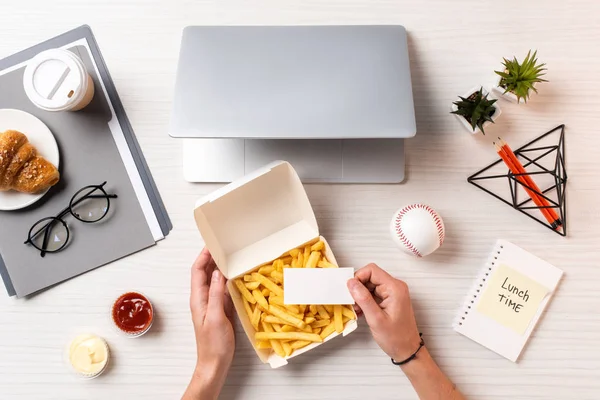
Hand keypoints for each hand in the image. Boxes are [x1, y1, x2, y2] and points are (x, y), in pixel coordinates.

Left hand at [183, 249, 234, 399]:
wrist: (215, 364)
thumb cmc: (213, 344)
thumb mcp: (215, 317)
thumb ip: (215, 294)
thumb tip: (217, 273)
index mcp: (198, 299)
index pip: (197, 271)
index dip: (203, 256)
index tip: (212, 244)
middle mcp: (203, 299)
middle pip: (204, 273)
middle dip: (212, 258)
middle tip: (223, 246)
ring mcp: (212, 304)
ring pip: (214, 280)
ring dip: (220, 268)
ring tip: (231, 256)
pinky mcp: (220, 310)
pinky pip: (223, 290)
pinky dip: (228, 281)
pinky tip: (236, 277)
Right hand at [347, 263, 420, 361]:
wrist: (407, 350)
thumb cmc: (395, 338)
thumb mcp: (376, 319)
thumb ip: (363, 298)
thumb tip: (351, 282)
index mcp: (394, 288)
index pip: (371, 270)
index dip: (358, 277)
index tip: (351, 291)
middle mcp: (395, 287)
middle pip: (370, 276)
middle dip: (358, 288)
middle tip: (353, 303)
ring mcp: (393, 293)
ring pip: (370, 285)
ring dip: (360, 295)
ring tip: (357, 310)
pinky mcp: (389, 299)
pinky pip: (373, 293)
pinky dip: (365, 300)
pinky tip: (362, 311)